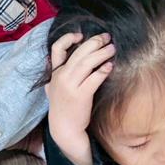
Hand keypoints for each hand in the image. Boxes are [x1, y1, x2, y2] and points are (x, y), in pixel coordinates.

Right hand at [46, 32, 114, 164]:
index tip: (81, 35)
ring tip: (112, 49)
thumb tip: (56, 59)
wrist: (64, 128)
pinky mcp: (81, 95)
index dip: (68, 38)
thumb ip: (54, 74)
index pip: (56, 49)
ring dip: (101, 53)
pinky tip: (110, 66)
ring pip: (87, 63)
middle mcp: (61, 77)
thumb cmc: (62, 107)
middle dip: (94, 42)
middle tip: (107, 38)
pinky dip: (103, 70)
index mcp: (54, 73)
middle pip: (78, 53)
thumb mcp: (51, 89)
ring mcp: (70, 86)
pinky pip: (94, 78)